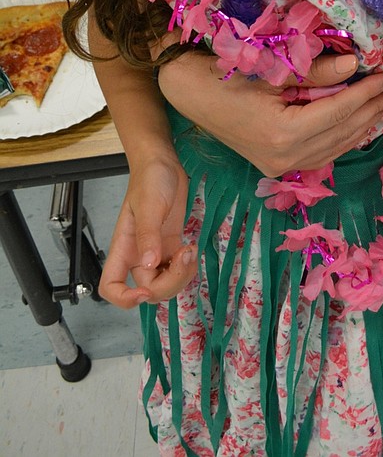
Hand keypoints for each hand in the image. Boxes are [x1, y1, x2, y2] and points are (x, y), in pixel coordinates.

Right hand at [99, 154, 195, 308]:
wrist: (164, 164)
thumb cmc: (149, 180)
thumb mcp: (149, 206)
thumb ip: (148, 235)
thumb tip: (149, 264)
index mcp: (123, 248)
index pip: (110, 286)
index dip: (124, 298)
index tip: (145, 291)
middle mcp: (137, 255)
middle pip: (148, 290)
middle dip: (169, 283)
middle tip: (183, 257)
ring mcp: (155, 252)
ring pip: (166, 283)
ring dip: (182, 275)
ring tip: (189, 250)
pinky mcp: (171, 246)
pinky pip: (178, 270)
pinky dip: (187, 267)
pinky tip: (191, 249)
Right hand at [157, 51, 382, 175]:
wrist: (188, 92)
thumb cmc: (225, 73)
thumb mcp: (270, 67)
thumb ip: (314, 70)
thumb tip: (355, 63)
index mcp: (283, 134)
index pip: (338, 112)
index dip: (367, 93)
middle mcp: (284, 158)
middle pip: (342, 133)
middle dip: (374, 110)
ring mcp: (280, 166)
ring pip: (336, 147)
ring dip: (366, 126)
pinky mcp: (277, 164)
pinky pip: (323, 152)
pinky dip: (346, 136)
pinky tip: (362, 124)